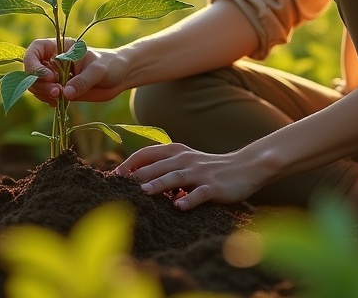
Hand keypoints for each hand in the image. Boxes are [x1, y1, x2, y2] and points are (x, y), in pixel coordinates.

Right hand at [24, 38, 128, 104]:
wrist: (120, 76)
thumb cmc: (111, 65)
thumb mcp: (99, 70)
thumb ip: (83, 80)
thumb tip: (65, 93)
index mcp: (61, 47)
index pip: (35, 50)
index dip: (34, 64)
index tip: (49, 77)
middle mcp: (54, 61)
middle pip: (31, 71)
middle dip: (39, 84)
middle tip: (57, 92)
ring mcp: (55, 76)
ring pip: (35, 85)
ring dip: (43, 93)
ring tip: (60, 97)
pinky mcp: (60, 89)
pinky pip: (45, 96)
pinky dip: (48, 100)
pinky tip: (59, 103)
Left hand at [114, 143, 264, 210]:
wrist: (245, 167)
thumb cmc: (209, 168)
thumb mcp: (184, 163)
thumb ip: (162, 168)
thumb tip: (134, 180)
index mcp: (176, 151)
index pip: (146, 154)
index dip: (129, 164)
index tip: (112, 178)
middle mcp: (185, 159)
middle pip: (157, 167)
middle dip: (137, 177)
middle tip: (117, 188)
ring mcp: (200, 173)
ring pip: (176, 177)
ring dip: (159, 184)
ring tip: (143, 192)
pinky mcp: (214, 187)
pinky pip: (200, 193)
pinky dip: (189, 199)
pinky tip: (179, 206)